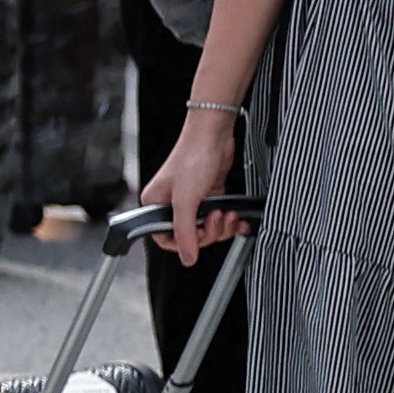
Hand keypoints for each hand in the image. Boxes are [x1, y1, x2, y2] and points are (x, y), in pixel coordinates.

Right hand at [140, 108, 243, 260]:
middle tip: (217, 217)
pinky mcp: (210, 195)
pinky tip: (237, 218)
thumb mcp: (186, 200)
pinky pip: (220, 218)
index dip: (186, 243)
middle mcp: (172, 204)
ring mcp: (193, 200)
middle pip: (192, 235)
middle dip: (210, 231)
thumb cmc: (192, 157)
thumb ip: (186, 232)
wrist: (214, 135)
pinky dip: (230, 221)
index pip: (166, 238)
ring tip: (228, 213)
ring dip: (223, 225)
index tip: (200, 237)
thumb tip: (187, 257)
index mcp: (156, 205)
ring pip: (209, 228)